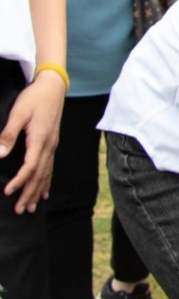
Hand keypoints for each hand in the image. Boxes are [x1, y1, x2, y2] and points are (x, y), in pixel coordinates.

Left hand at [0, 73, 65, 213]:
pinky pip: (50, 167)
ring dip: (38, 191)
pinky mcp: (52, 143)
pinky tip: (44, 192)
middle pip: (40, 175)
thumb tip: (0, 153)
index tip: (8, 192)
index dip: (20, 181)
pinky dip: (46, 182)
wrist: (53, 87)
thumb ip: (8, 134)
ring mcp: (52, 145)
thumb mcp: (18, 113)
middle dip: (29, 193)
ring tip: (30, 207)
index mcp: (40, 139)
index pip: (30, 166)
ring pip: (46, 174)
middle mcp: (49, 145)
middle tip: (20, 210)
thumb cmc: (34, 98)